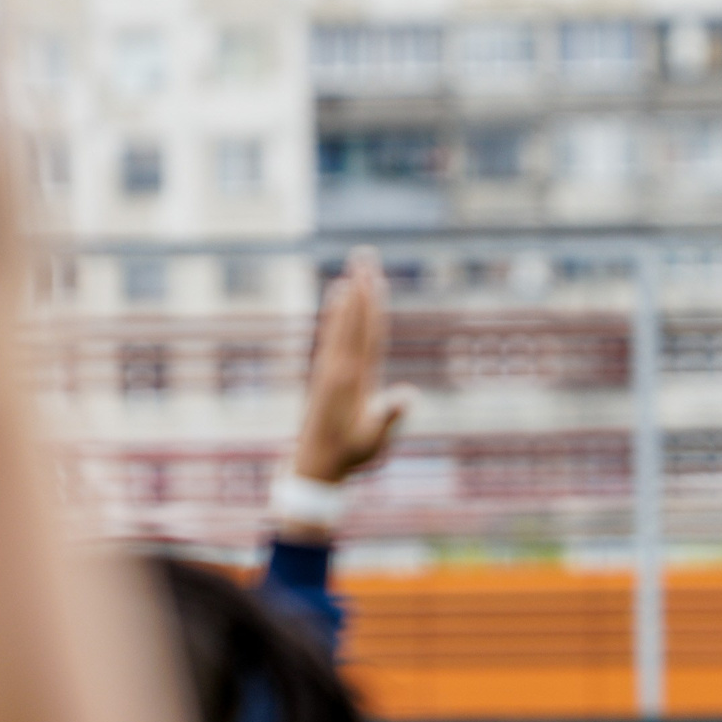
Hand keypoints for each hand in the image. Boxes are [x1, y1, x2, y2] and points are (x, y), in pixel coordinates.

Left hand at [292, 250, 409, 485]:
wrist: (313, 465)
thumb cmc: (349, 456)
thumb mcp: (373, 443)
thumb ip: (389, 419)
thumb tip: (408, 396)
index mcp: (352, 380)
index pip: (366, 335)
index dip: (371, 307)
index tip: (373, 280)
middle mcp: (339, 367)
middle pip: (353, 320)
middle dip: (361, 288)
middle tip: (364, 257)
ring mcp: (330, 368)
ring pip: (342, 324)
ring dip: (350, 295)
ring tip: (355, 268)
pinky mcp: (326, 372)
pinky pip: (333, 334)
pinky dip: (336, 312)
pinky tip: (337, 296)